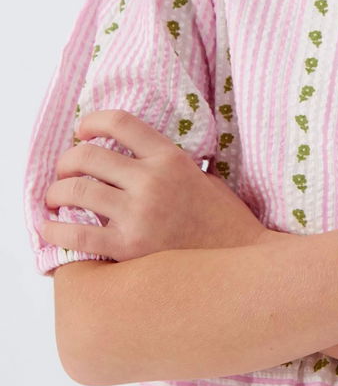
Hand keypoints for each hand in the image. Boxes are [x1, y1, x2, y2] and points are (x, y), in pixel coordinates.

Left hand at [38, 108, 276, 261]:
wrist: (239, 264)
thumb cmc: (224, 222)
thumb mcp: (204, 177)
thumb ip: (171, 166)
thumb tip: (138, 160)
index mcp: (170, 158)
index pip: (121, 123)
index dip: (93, 121)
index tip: (82, 130)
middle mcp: (152, 180)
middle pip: (89, 156)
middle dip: (66, 161)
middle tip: (63, 171)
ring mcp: (139, 214)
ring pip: (77, 190)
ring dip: (56, 192)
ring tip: (54, 198)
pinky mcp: (128, 248)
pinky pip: (77, 233)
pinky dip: (55, 228)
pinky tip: (50, 228)